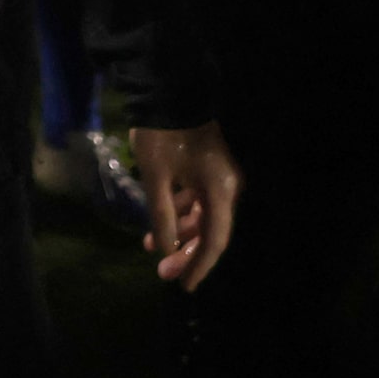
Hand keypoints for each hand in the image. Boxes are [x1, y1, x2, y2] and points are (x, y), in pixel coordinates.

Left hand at [132, 122, 241, 290]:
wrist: (169, 91)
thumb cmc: (162, 134)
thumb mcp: (155, 177)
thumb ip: (161, 215)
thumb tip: (165, 248)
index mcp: (220, 190)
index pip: (214, 239)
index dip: (200, 265)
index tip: (184, 286)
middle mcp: (227, 187)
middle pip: (211, 231)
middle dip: (186, 253)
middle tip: (163, 273)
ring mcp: (219, 178)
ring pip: (203, 216)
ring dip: (179, 233)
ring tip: (151, 248)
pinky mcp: (208, 169)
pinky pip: (197, 200)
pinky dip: (179, 213)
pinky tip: (156, 224)